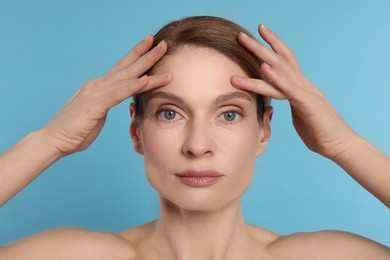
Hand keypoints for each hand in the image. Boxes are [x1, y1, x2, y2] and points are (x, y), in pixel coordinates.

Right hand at [41, 35, 171, 155]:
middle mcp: (98, 85)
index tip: (151, 46)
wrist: (53, 140)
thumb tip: (116, 101)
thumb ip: (107, 103)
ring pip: (126, 76)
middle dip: (146, 53)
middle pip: (127, 66)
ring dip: (146, 65)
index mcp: (99, 87)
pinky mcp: (94, 104)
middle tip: (162, 42)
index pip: (122, 68)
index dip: (137, 56)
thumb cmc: (75, 130)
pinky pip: (117, 94)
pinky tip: (145, 80)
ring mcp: (95, 92)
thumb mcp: (97, 113)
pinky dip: (132, 86)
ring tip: (162, 53)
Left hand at [231, 25, 355, 160]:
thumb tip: (285, 110)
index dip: (270, 50)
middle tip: (241, 35)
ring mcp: (306, 92)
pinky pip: (289, 88)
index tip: (255, 38)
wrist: (341, 146)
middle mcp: (304, 85)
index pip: (284, 64)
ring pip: (280, 70)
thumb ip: (293, 108)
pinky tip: (264, 67)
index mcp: (302, 88)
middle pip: (280, 60)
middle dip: (260, 46)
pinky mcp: (308, 103)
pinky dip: (276, 77)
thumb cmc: (320, 134)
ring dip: (261, 55)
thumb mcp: (302, 117)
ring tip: (245, 43)